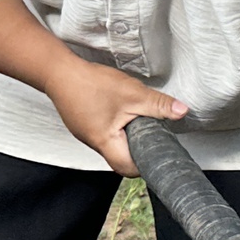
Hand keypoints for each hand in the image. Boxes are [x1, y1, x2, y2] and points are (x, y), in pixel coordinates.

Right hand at [44, 59, 188, 174]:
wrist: (58, 71)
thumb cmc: (91, 84)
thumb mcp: (133, 94)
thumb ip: (158, 105)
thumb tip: (181, 112)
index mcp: (105, 142)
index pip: (128, 168)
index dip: (145, 165)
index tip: (158, 154)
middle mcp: (93, 143)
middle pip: (120, 158)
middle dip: (138, 148)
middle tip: (152, 133)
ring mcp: (86, 134)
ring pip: (113, 144)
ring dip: (127, 135)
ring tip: (137, 119)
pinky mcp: (83, 123)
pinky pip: (104, 132)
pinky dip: (116, 126)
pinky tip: (121, 111)